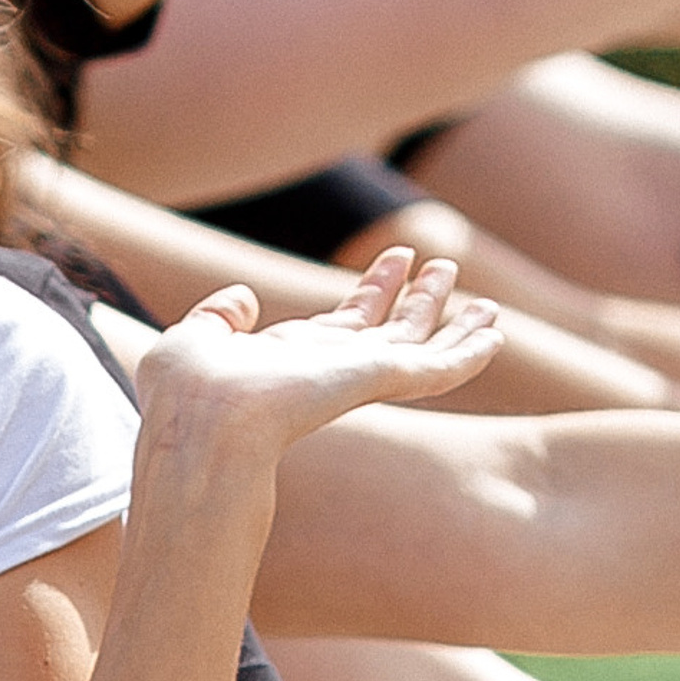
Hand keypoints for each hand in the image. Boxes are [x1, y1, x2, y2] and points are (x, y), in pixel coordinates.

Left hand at [136, 247, 501, 468]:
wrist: (203, 422)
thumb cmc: (187, 392)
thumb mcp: (196, 339)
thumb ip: (220, 318)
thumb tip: (242, 298)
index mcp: (296, 359)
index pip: (347, 323)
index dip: (375, 289)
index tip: (396, 258)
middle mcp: (333, 370)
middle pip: (390, 332)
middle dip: (419, 300)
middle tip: (444, 267)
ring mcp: (359, 378)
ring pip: (422, 347)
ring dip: (454, 323)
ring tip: (489, 302)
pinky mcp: (380, 382)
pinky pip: (438, 370)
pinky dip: (467, 352)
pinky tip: (492, 335)